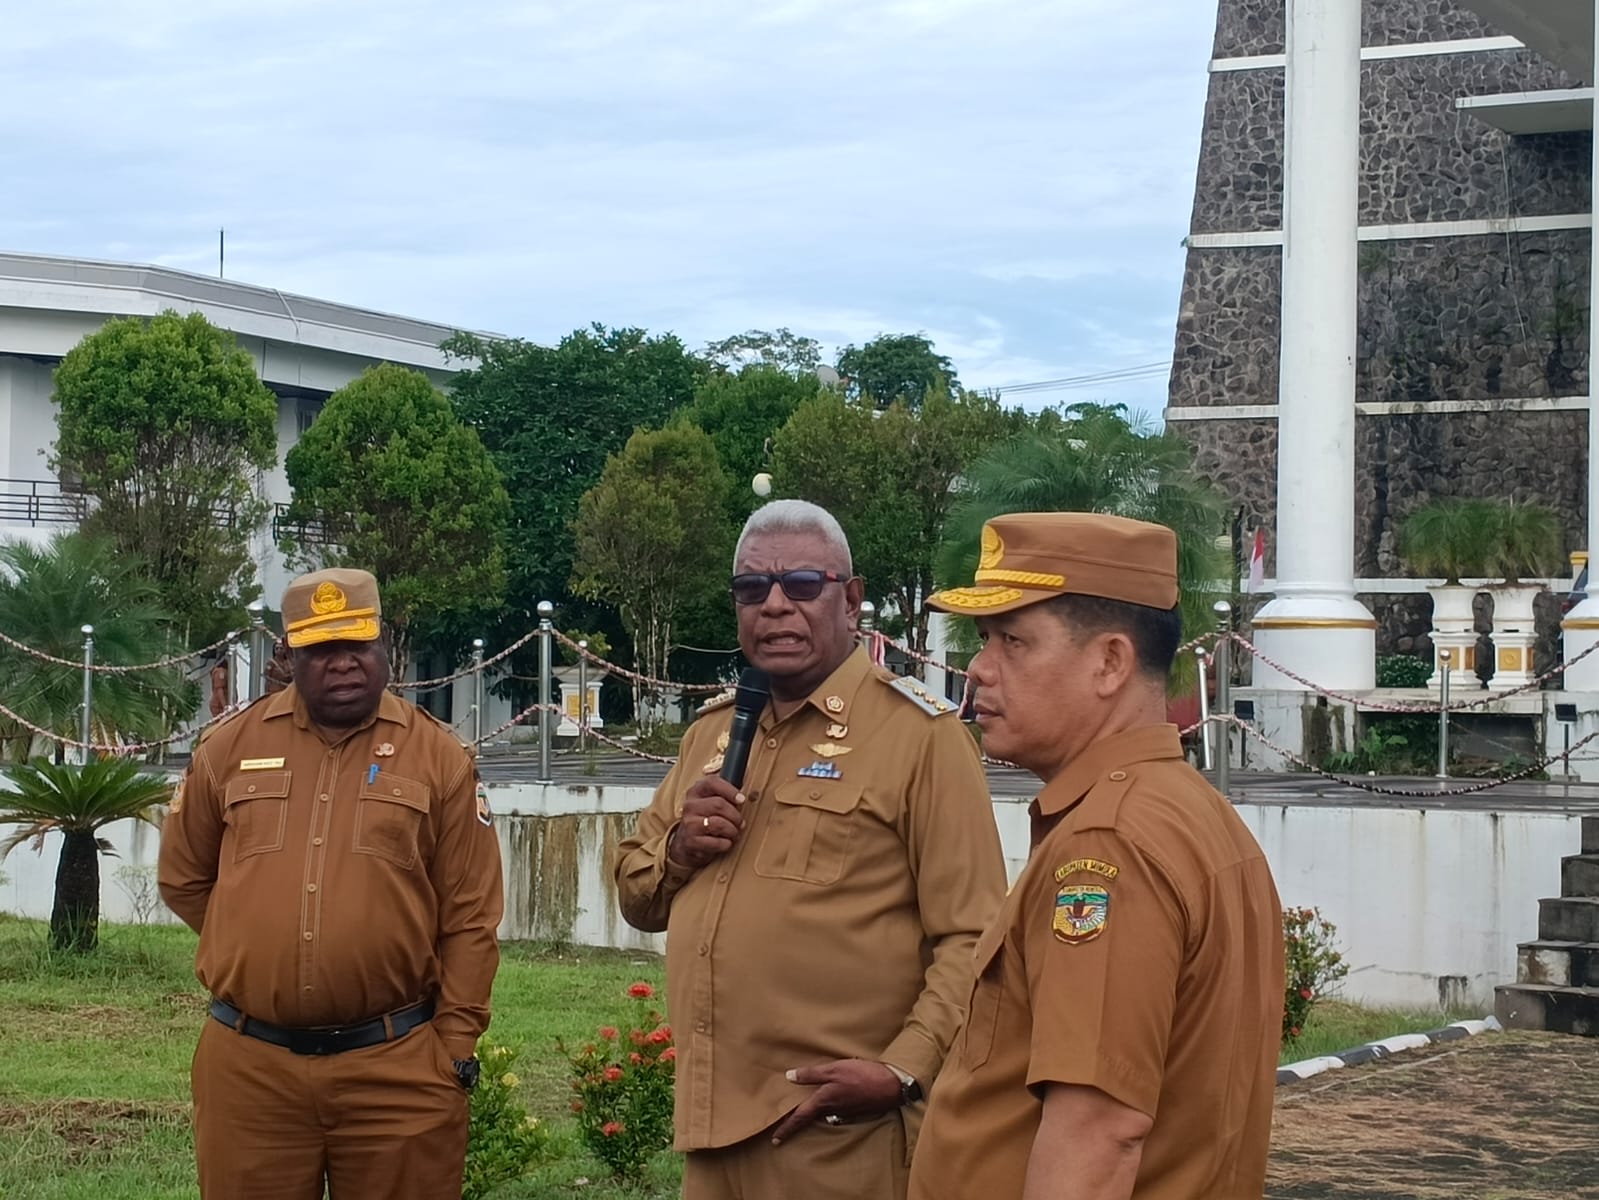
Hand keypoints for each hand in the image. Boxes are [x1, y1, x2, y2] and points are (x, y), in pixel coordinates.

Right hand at [667, 777, 746, 868]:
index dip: (730, 790)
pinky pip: (717, 842)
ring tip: (733, 833)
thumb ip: (727, 789)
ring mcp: (689, 823)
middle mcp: (690, 805)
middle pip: (719, 804)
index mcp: (696, 791)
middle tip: (740, 823)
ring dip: (732, 830)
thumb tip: (745, 772)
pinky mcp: (691, 841)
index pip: (712, 782)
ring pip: (719, 823)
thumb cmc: (705, 819)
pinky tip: (724, 842)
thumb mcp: (712, 801)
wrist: (687, 843)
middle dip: (735, 816)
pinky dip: (726, 844)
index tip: (741, 799)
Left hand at [770, 1059, 902, 1144]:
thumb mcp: (834, 1069)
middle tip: (782, 1130)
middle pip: (809, 1118)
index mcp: (823, 1101)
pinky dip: (825, 1110)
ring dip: (810, 1115)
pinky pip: (833, 1111)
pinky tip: (825, 1103)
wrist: (891, 1086)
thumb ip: (812, 1074)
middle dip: (795, 1124)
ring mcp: (843, 1110)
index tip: (775, 1140)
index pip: (799, 1117)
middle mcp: (832, 1110)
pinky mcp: (853, 1107)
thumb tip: (789, 1077)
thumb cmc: (861, 1076)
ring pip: (822, 1114)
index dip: (786, 1128)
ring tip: (800, 1115)